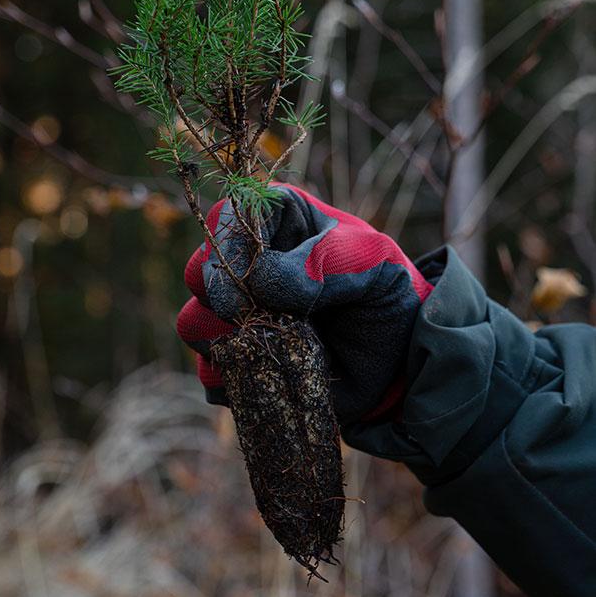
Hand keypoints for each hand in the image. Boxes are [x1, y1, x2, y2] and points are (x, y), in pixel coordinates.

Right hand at [176, 183, 432, 423]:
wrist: (401, 355)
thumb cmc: (387, 289)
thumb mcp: (371, 261)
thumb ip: (321, 262)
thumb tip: (261, 281)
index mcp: (275, 221)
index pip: (225, 216)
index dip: (228, 245)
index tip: (253, 280)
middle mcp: (246, 265)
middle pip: (198, 271)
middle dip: (223, 298)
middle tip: (263, 317)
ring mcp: (239, 316)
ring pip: (194, 323)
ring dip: (224, 341)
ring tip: (274, 348)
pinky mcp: (241, 363)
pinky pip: (210, 375)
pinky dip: (234, 381)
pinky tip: (273, 377)